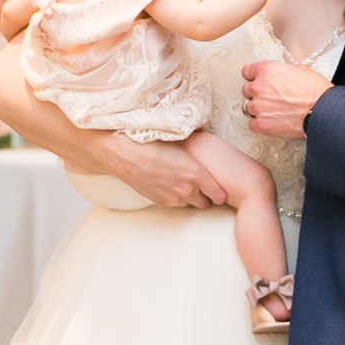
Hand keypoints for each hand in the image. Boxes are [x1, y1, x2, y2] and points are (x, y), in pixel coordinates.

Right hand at [97, 134, 227, 208]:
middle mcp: (187, 189)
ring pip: (189, 203)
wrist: (123, 153)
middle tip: (201, 184)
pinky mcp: (160, 202)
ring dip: (188, 196)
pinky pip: (174, 203)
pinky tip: (167, 184)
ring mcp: (172, 198)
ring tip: (181, 181)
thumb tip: (208, 143)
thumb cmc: (151, 141)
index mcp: (196, 173)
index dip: (220, 192)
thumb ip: (197, 149)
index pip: (218, 193)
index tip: (221, 190)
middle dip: (205, 195)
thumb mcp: (180, 141)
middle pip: (205, 203)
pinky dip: (174, 196)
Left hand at [242, 59, 331, 139]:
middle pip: (246, 90)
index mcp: (267, 70)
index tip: (257, 81)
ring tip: (274, 112)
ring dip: (259, 109)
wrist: (322, 111)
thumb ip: (284, 72)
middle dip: (256, 94)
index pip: (247, 71)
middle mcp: (259, 87)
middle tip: (270, 98)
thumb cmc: (316, 91)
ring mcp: (259, 106)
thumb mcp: (301, 71)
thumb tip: (283, 76)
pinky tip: (271, 122)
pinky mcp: (262, 124)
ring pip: (249, 108)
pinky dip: (259, 124)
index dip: (253, 77)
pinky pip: (252, 124)